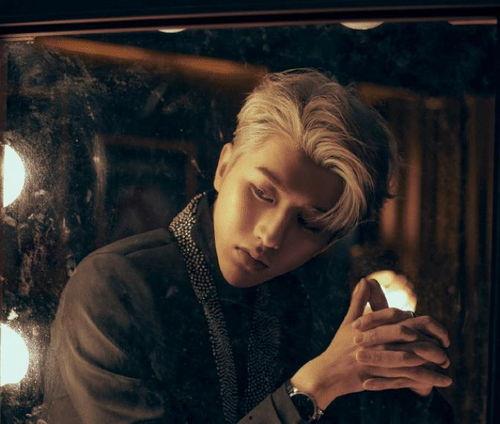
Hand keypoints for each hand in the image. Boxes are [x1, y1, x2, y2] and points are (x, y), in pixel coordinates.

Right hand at [290, 278, 451, 408]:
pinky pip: (407, 378)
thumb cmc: (338, 347)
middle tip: (446, 344)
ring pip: (411, 356)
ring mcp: (376, 358)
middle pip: (409, 334)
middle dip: (431, 338)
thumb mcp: (348, 322)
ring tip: (446, 363)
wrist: (327, 373)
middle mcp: (374, 339)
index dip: (418, 320)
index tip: (431, 327)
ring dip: (432, 360)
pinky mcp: (378, 377)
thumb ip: (359, 300)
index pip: (399, 316)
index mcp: (370, 325)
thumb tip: (365, 279)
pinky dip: (427, 379)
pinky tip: (440, 381)